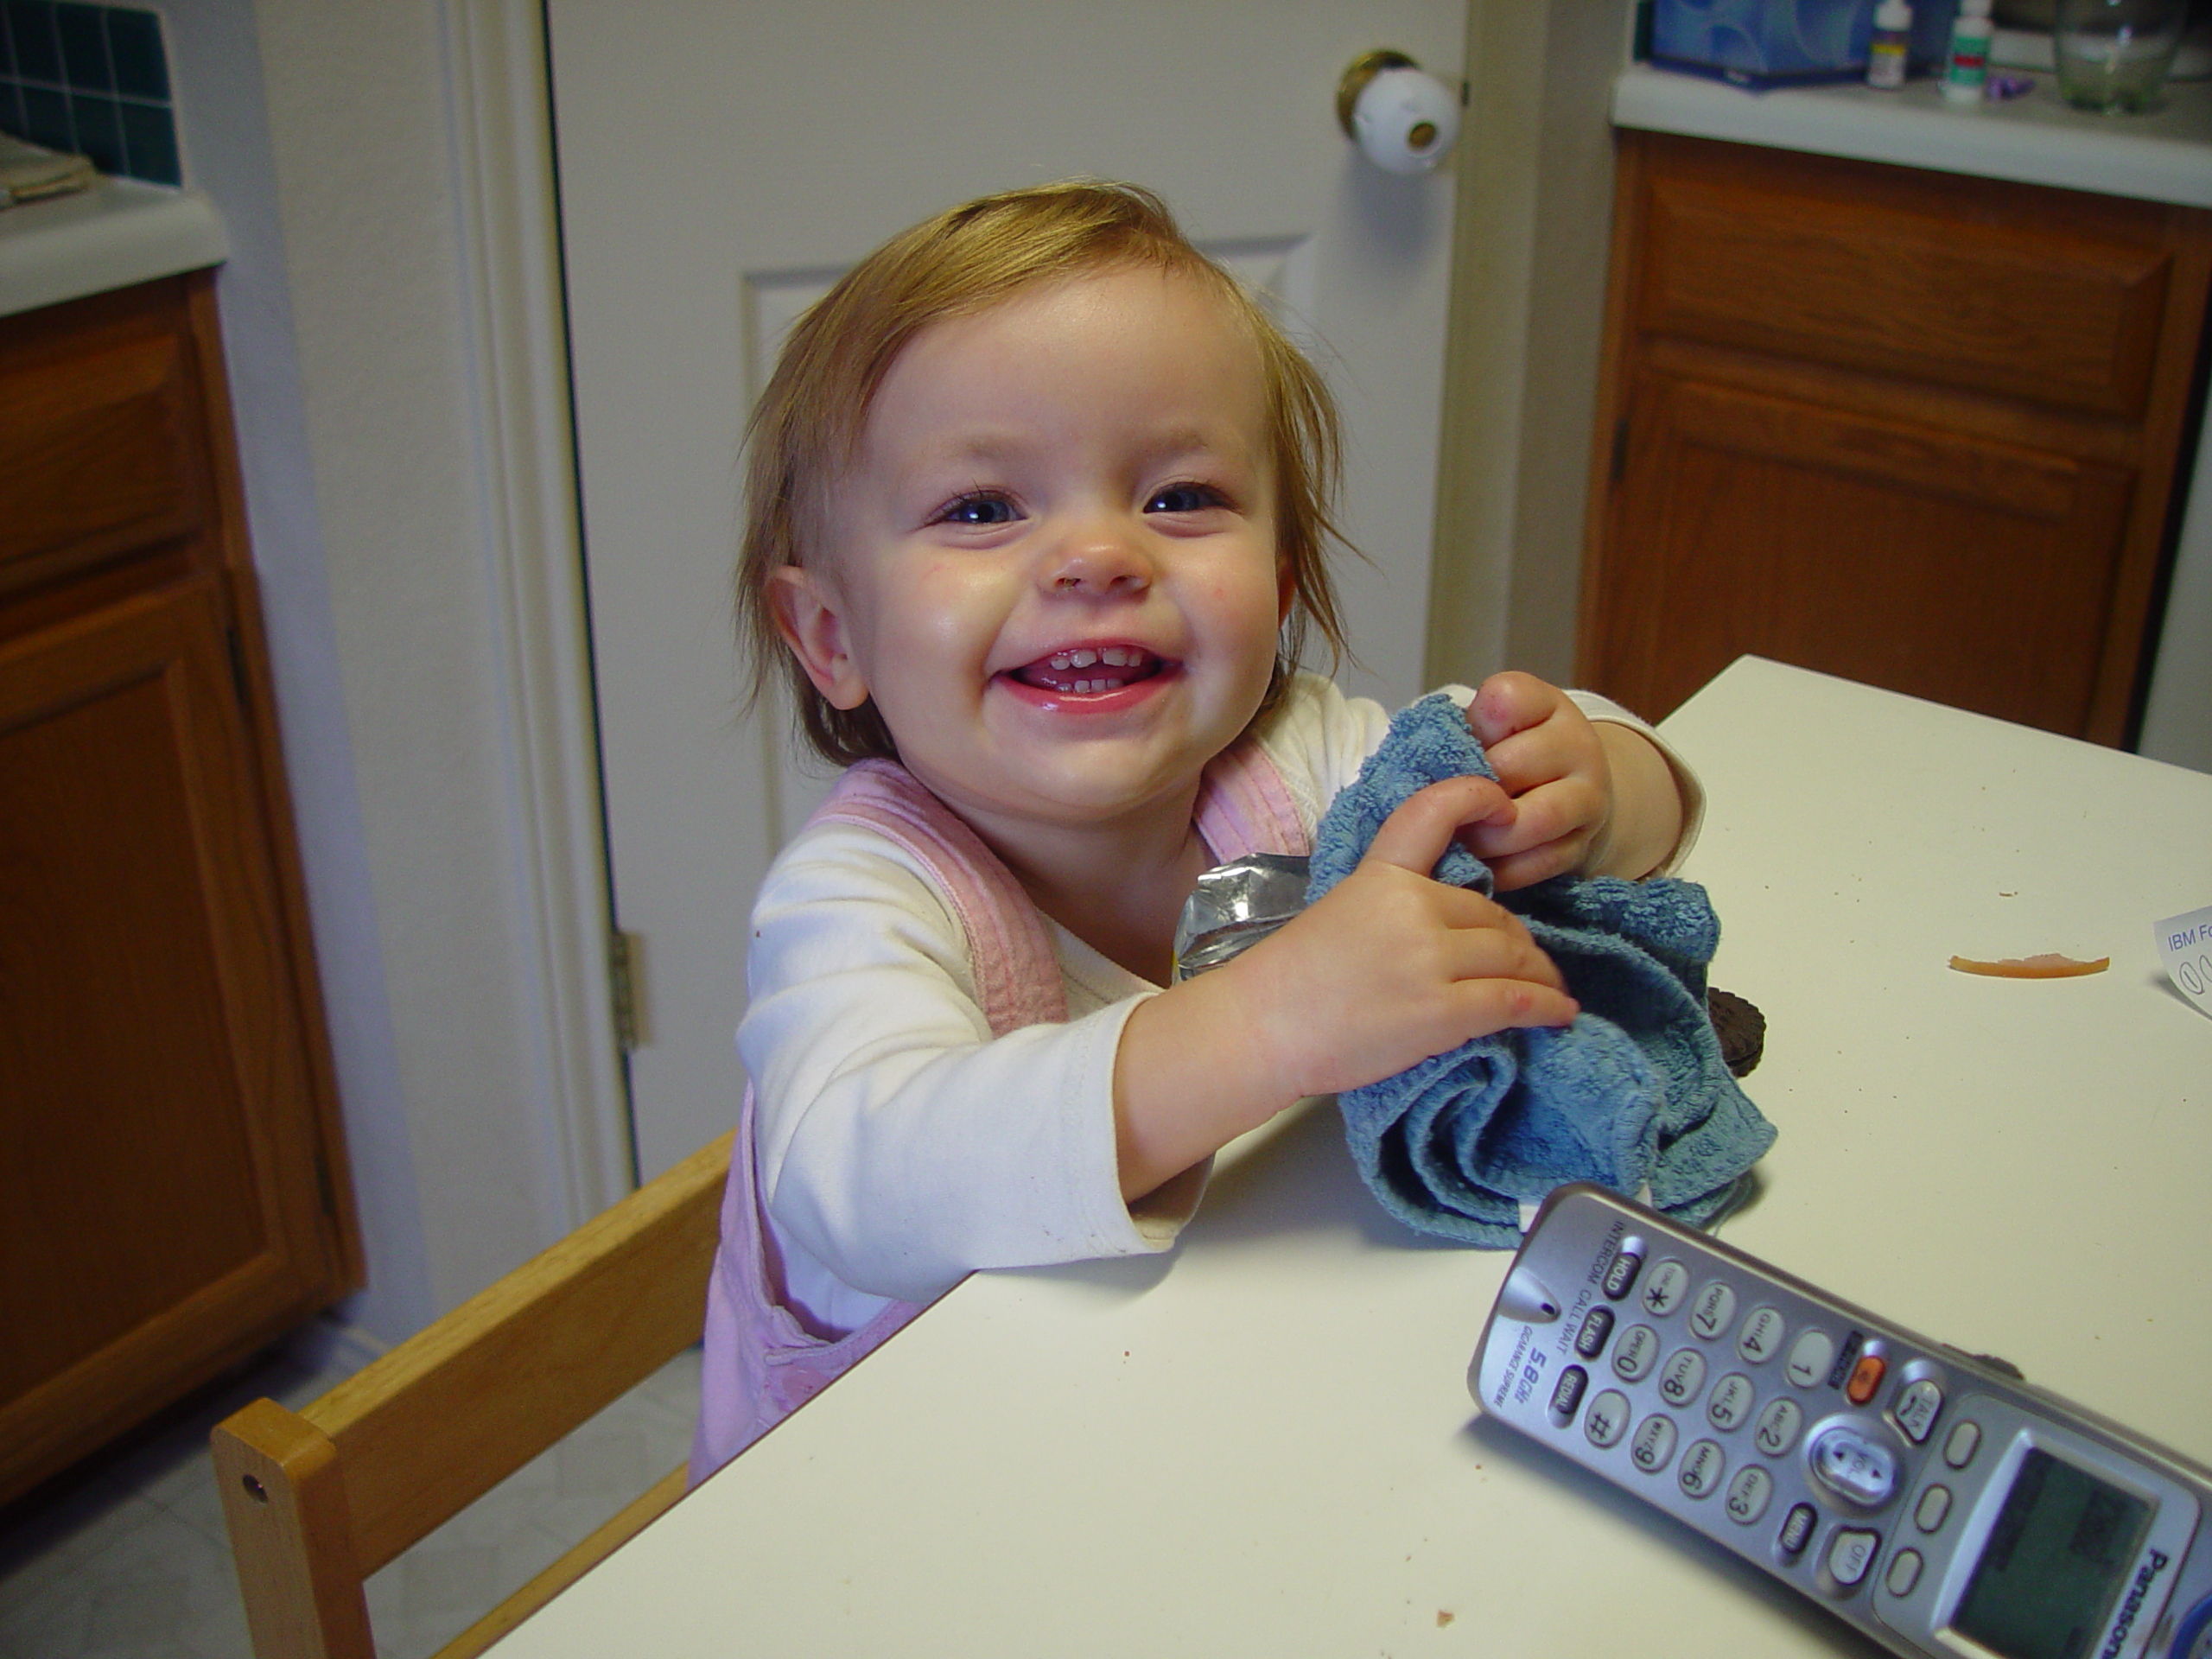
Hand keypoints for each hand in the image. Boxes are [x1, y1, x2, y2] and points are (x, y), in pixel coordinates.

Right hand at [1113, 775, 1576, 1200]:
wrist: (1261, 1026)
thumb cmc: (1293, 978)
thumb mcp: (1341, 911)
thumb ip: (1394, 903)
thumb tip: (1450, 922)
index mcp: (1382, 876)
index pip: (1432, 815)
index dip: (1474, 798)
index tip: (1502, 803)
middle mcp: (1412, 907)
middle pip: (1493, 914)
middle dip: (1517, 941)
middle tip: (1529, 964)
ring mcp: (1429, 959)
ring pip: (1512, 956)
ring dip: (1539, 975)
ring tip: (1550, 991)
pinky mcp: (1441, 1011)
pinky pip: (1513, 1001)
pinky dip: (1546, 1007)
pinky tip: (1560, 1013)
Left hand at [1461, 673, 1683, 886]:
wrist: (1570, 790)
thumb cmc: (1510, 753)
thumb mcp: (1490, 728)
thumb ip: (1461, 736)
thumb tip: (1416, 775)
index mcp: (1546, 704)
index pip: (1505, 699)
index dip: (1473, 726)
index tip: (1462, 744)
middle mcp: (1576, 744)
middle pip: (1511, 765)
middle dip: (1471, 792)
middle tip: (1444, 807)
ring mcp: (1588, 796)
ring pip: (1533, 820)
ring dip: (1486, 837)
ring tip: (1460, 840)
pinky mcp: (1583, 844)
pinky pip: (1540, 863)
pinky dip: (1502, 870)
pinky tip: (1478, 866)